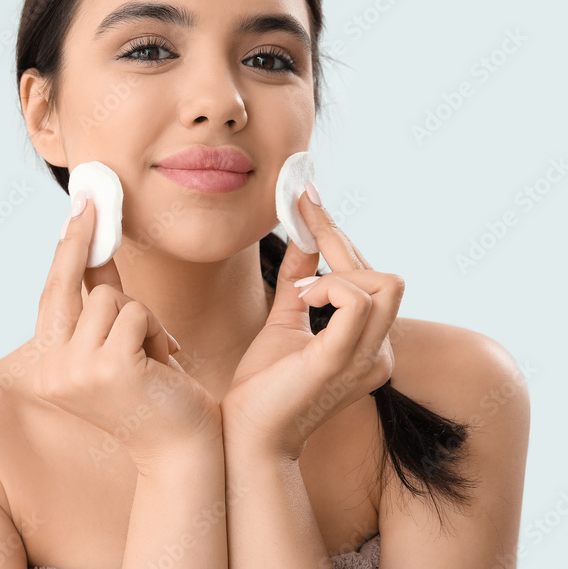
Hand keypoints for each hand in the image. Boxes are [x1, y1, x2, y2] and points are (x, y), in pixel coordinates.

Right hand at [32, 193, 220, 469]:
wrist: (182, 448)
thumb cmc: (154, 394)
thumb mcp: (120, 340)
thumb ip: (101, 294)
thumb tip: (93, 242)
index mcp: (48, 366)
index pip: (52, 295)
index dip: (65, 249)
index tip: (75, 206)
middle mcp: (52, 370)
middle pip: (73, 286)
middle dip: (86, 245)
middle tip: (92, 201)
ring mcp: (77, 370)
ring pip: (112, 297)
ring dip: (143, 317)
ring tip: (154, 354)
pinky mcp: (110, 367)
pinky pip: (136, 313)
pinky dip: (157, 331)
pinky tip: (163, 364)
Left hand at [220, 185, 401, 459]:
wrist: (246, 432)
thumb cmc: (263, 385)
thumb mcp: (284, 320)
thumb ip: (299, 282)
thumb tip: (303, 240)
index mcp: (369, 344)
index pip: (372, 279)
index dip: (339, 236)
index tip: (307, 198)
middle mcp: (379, 352)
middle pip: (385, 277)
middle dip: (338, 243)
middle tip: (299, 223)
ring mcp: (367, 358)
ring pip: (382, 284)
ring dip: (335, 274)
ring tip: (299, 296)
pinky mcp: (342, 361)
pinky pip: (357, 302)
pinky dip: (329, 289)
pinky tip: (301, 303)